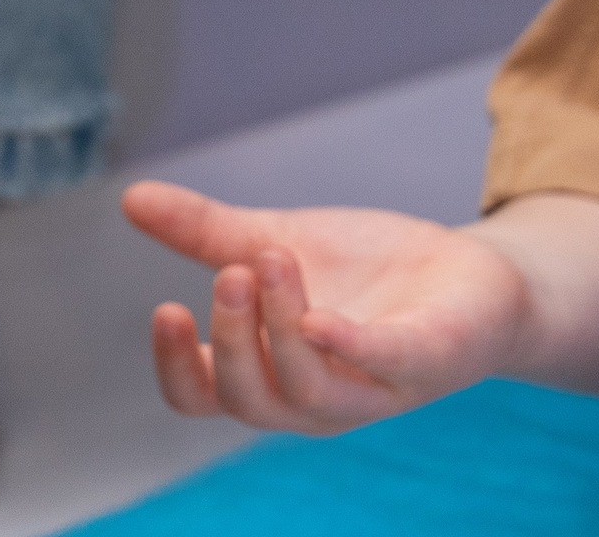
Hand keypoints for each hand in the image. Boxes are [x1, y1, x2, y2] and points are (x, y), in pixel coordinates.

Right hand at [121, 179, 532, 432]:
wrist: (467, 272)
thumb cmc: (364, 272)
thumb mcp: (273, 241)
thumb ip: (205, 230)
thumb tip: (131, 196)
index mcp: (269, 372)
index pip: (203, 398)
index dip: (176, 366)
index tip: (168, 308)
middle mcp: (315, 397)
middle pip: (249, 401)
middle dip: (231, 337)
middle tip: (232, 270)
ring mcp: (373, 389)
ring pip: (307, 391)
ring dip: (277, 326)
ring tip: (270, 258)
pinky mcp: (429, 363)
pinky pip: (385, 366)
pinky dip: (348, 346)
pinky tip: (318, 317)